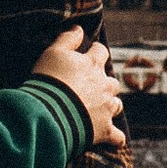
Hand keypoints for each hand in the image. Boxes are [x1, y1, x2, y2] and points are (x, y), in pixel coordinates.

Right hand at [34, 29, 125, 151]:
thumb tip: (78, 28)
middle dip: (105, 83)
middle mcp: (104, 85)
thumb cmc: (49, 81)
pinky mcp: (104, 131)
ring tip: (101, 109)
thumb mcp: (52, 53)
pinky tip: (114, 139)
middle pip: (112, 81)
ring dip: (111, 105)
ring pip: (117, 105)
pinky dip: (116, 138)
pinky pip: (117, 137)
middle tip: (93, 86)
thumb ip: (67, 39)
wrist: (49, 113)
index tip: (90, 53)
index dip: (95, 52)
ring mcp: (106, 109)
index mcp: (92, 65)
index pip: (101, 52)